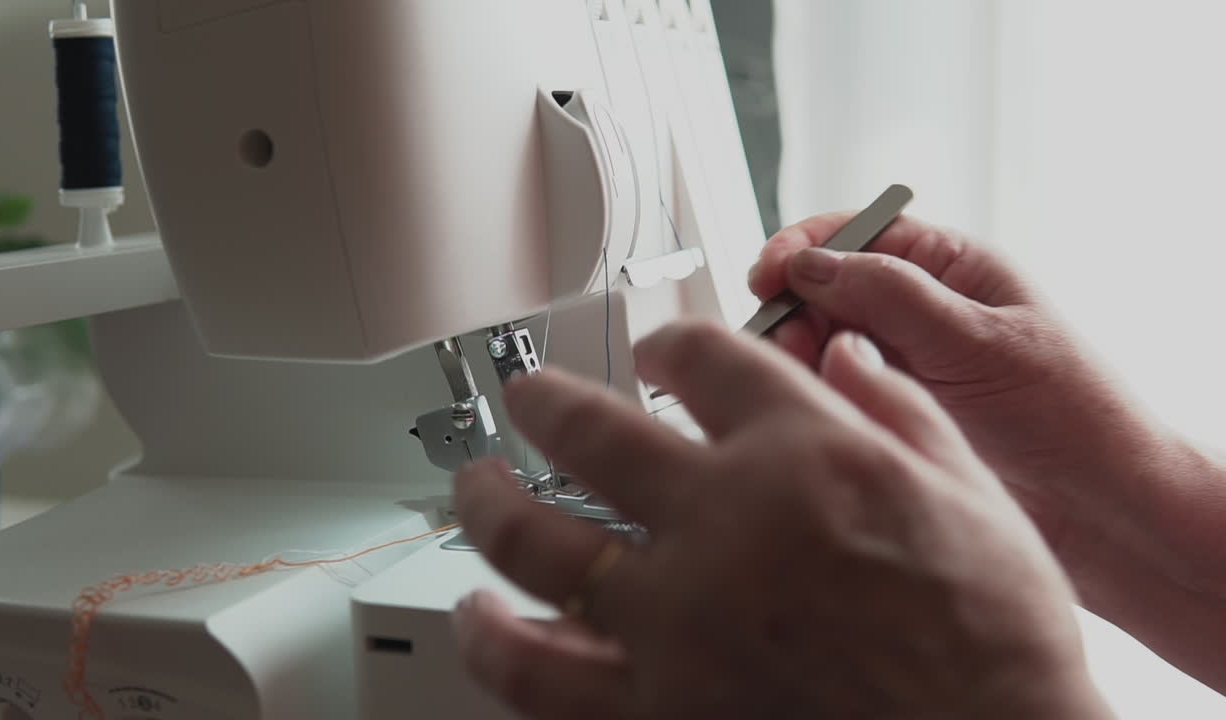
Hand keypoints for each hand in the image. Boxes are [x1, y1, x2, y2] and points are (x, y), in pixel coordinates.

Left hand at [452, 324, 1111, 719]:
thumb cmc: (996, 639)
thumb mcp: (973, 496)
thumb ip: (898, 411)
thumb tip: (848, 353)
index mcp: (805, 454)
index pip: (702, 359)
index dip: (670, 342)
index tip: (659, 352)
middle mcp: (725, 524)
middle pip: (589, 430)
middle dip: (545, 401)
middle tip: (529, 398)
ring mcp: (679, 621)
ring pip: (533, 543)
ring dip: (488, 505)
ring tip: (476, 488)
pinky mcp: (659, 710)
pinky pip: (540, 674)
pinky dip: (496, 643)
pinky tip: (480, 618)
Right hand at [748, 214, 1225, 691]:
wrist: (1098, 506)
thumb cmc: (1067, 410)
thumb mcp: (977, 340)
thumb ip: (891, 296)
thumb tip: (811, 262)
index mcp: (952, 267)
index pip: (861, 233)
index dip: (805, 245)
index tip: (767, 275)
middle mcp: (922, 308)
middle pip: (828, 286)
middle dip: (794, 307)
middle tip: (780, 342)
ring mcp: (904, 361)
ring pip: (824, 340)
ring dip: (800, 354)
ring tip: (800, 380)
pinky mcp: (893, 409)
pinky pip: (836, 388)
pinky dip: (815, 392)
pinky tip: (817, 407)